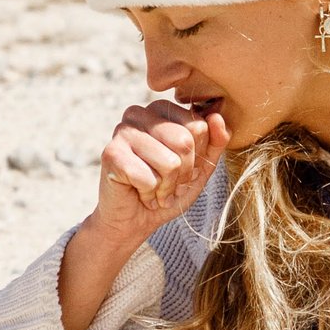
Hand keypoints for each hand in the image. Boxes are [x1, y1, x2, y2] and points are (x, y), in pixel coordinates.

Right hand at [93, 96, 228, 247]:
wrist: (133, 220)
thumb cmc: (167, 190)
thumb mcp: (200, 168)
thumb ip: (214, 142)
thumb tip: (218, 117)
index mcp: (161, 109)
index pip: (198, 126)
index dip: (197, 158)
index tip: (183, 170)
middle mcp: (139, 113)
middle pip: (184, 142)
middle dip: (183, 174)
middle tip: (168, 183)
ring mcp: (122, 131)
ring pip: (169, 163)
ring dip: (166, 187)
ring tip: (154, 189)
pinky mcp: (111, 154)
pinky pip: (149, 179)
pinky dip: (150, 195)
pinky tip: (139, 193)